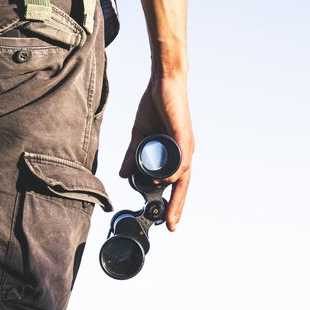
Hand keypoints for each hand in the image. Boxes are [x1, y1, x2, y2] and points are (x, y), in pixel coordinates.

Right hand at [119, 76, 194, 231]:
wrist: (162, 83)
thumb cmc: (154, 108)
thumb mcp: (140, 136)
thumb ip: (132, 155)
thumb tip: (124, 174)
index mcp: (175, 155)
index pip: (176, 184)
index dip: (172, 203)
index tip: (166, 221)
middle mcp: (184, 153)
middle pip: (183, 185)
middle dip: (177, 206)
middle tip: (171, 225)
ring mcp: (185, 145)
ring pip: (182, 175)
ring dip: (173, 191)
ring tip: (162, 205)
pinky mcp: (183, 134)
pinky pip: (181, 157)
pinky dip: (174, 170)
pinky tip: (165, 180)